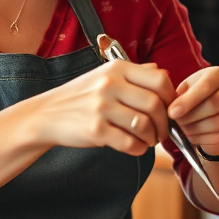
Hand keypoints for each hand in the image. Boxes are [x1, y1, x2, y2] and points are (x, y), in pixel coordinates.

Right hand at [26, 61, 175, 155]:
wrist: (46, 114)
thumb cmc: (80, 97)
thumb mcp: (104, 75)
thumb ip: (134, 74)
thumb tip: (161, 72)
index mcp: (116, 69)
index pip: (160, 80)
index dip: (171, 98)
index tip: (170, 110)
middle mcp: (109, 85)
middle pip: (155, 104)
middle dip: (165, 123)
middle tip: (162, 132)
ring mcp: (101, 108)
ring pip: (144, 125)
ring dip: (152, 138)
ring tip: (148, 140)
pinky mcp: (95, 130)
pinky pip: (129, 143)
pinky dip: (138, 148)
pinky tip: (135, 147)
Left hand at [167, 67, 218, 155]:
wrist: (216, 113)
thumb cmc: (198, 98)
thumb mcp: (187, 90)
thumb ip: (179, 95)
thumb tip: (171, 106)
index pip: (206, 86)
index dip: (187, 101)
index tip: (172, 113)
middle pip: (213, 105)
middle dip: (190, 117)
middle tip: (177, 123)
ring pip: (218, 123)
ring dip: (196, 130)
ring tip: (184, 130)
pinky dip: (205, 140)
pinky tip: (194, 137)